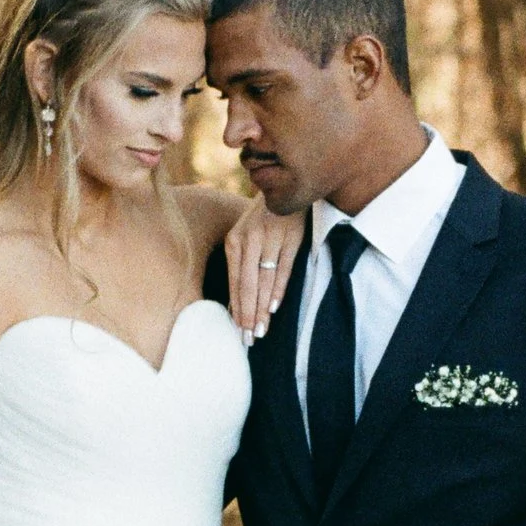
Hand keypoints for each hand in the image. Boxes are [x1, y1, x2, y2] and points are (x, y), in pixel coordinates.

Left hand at [224, 197, 303, 340]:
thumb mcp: (245, 236)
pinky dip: (278, 289)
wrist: (284, 187)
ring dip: (262, 308)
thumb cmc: (262, 219)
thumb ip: (241, 264)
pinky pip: (284, 269)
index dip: (236, 307)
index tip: (237, 330)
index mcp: (234, 241)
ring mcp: (271, 238)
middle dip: (247, 314)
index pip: (234, 282)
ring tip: (261, 330)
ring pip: (264, 280)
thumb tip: (237, 302)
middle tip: (248, 338)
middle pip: (247, 285)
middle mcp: (249, 240)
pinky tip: (274, 307)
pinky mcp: (291, 238)